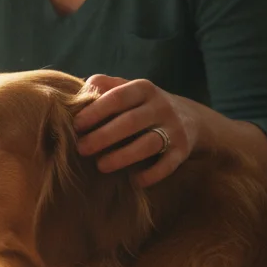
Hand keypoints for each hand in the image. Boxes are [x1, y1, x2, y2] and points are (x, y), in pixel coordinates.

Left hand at [72, 75, 199, 186]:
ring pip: (148, 144)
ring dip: (123, 157)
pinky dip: (151, 174)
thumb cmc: (142, 106)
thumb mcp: (127, 89)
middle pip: (131, 122)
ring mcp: (174, 129)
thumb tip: (77, 94)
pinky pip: (166, 165)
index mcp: (143, 89)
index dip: (95, 111)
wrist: (190, 118)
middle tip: (81, 149)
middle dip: (103, 137)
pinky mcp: (182, 151)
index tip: (76, 126)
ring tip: (101, 166)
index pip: (117, 97)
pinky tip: (134, 181)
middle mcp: (161, 106)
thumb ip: (103, 86)